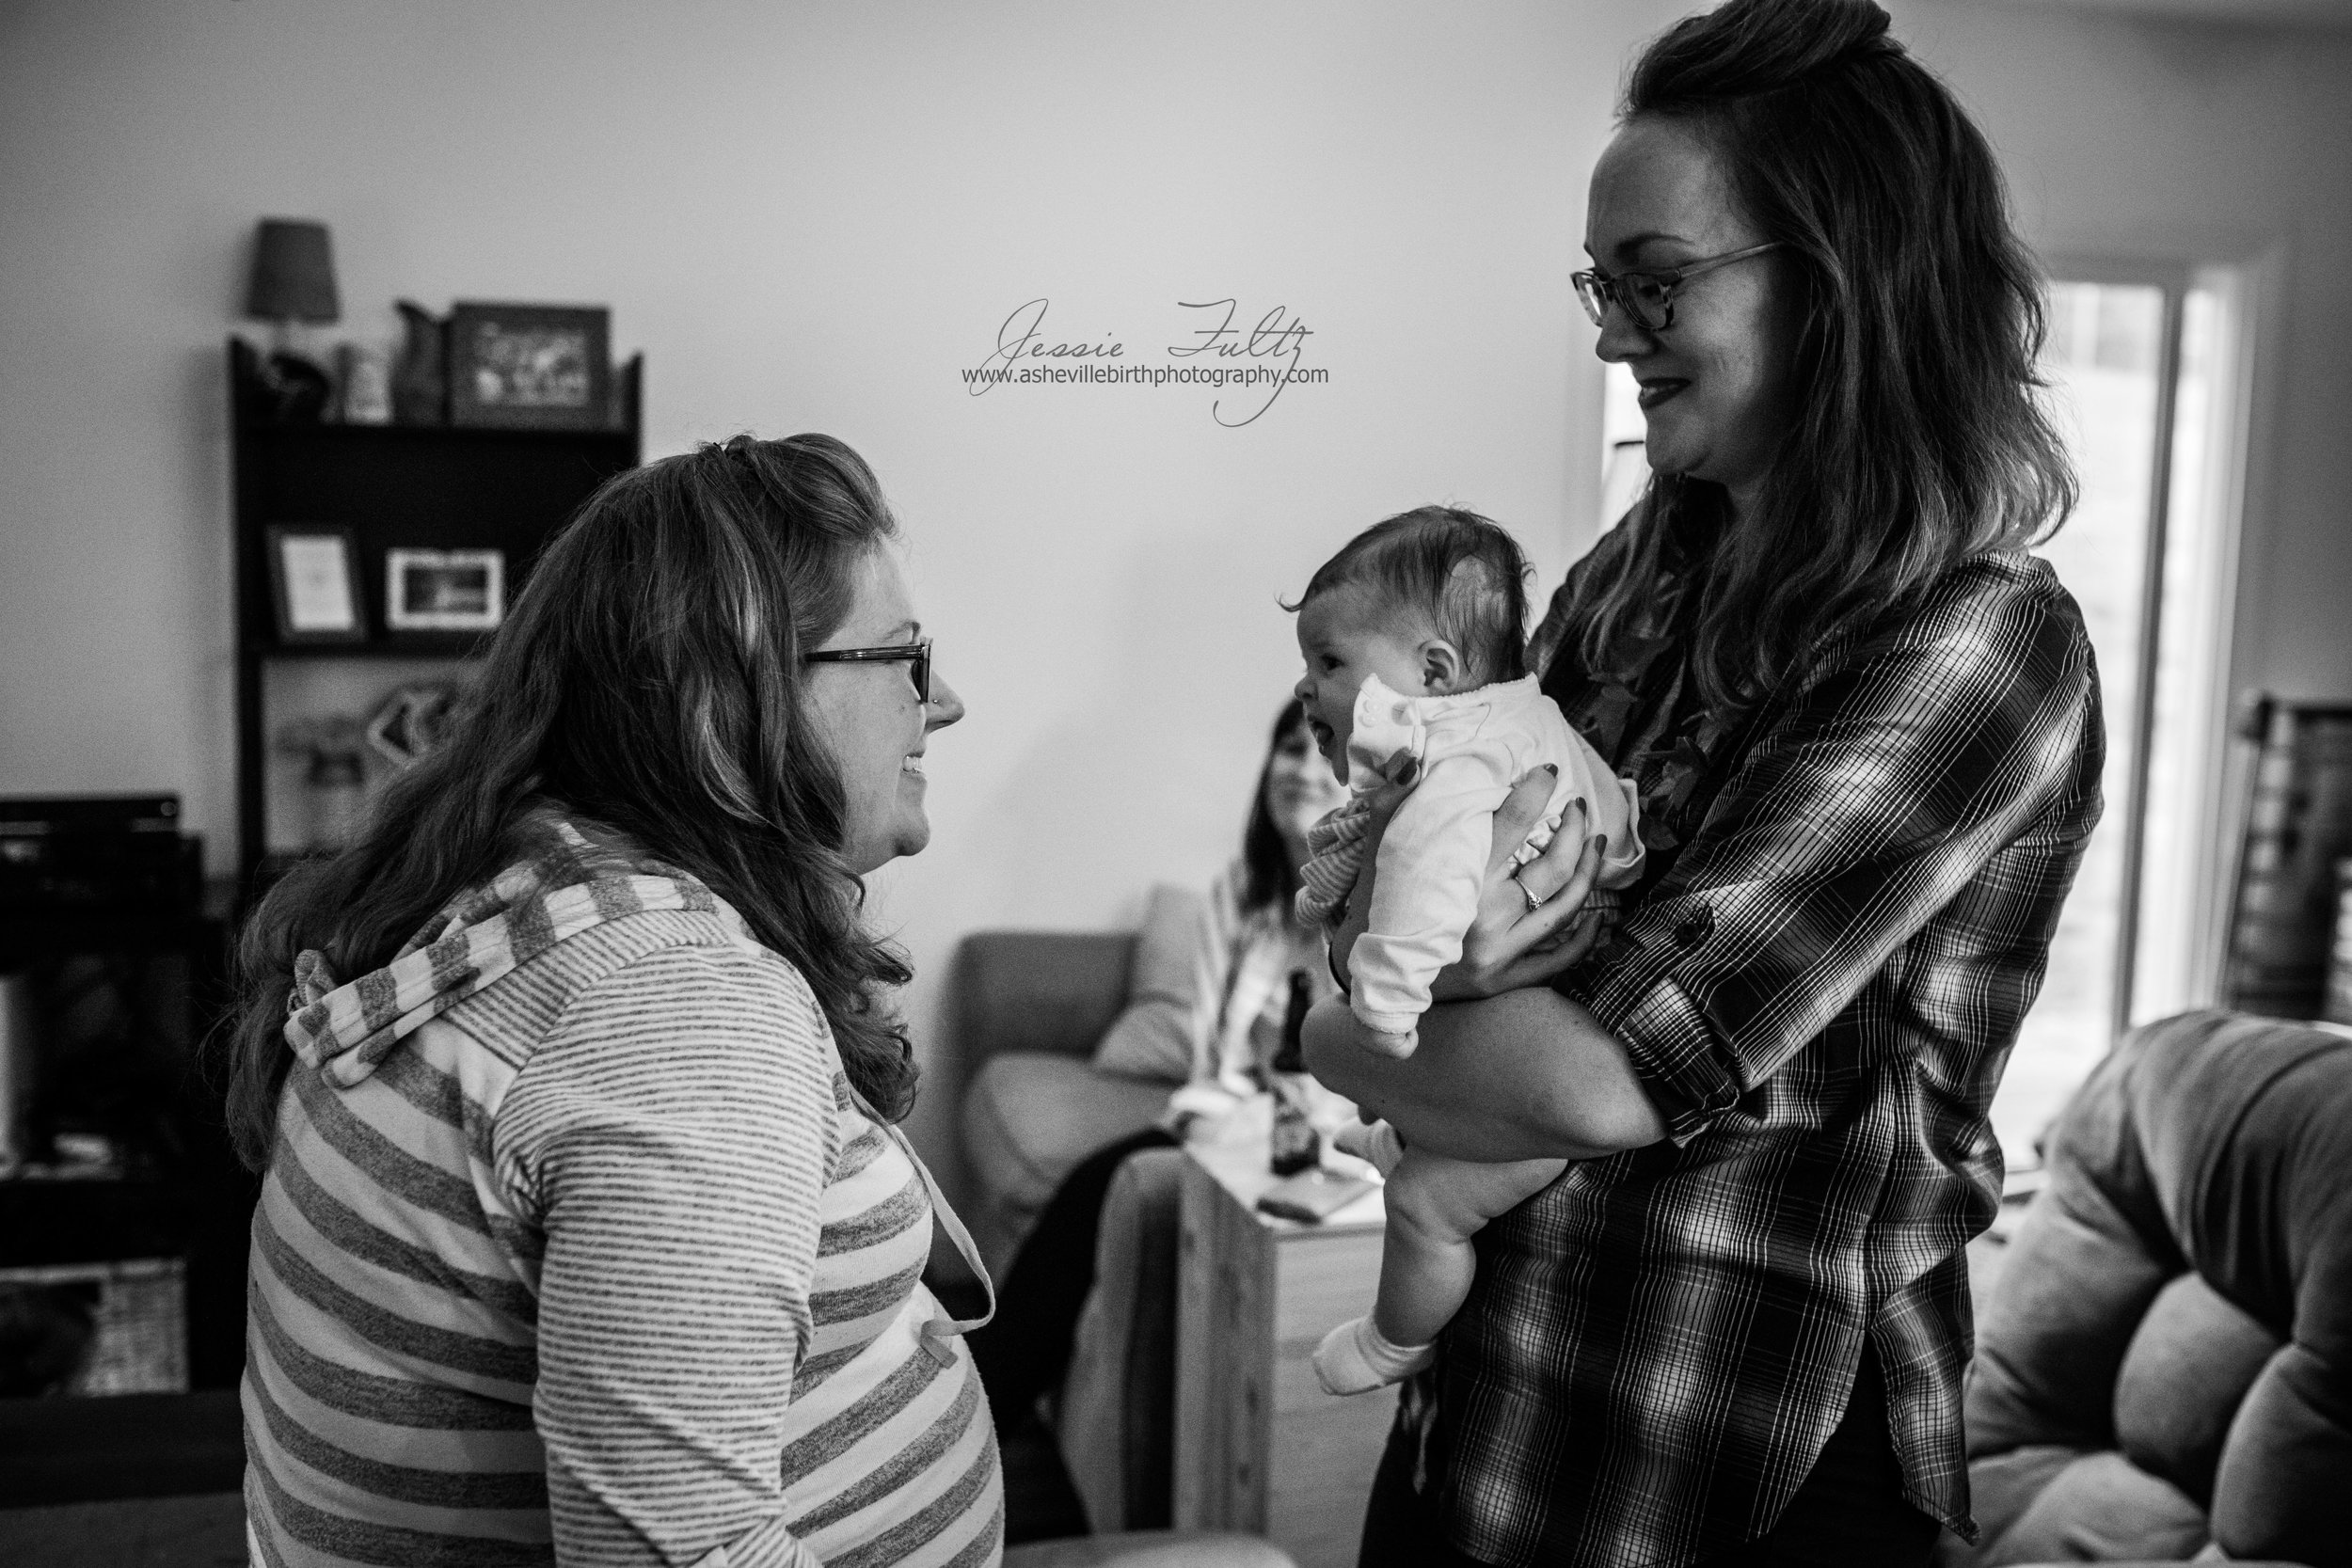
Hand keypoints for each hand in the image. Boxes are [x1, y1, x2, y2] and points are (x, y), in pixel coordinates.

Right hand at [1329, 766, 1612, 1001]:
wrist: (1367, 982)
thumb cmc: (1372, 910)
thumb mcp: (1377, 853)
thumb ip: (1392, 804)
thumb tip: (1410, 760)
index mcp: (1457, 881)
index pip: (1513, 823)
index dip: (1536, 791)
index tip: (1549, 772)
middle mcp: (1484, 918)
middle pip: (1552, 866)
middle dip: (1574, 830)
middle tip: (1578, 807)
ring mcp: (1498, 954)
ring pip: (1564, 907)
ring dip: (1588, 871)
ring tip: (1593, 844)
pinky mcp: (1503, 982)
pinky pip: (1559, 959)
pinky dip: (1585, 938)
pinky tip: (1598, 915)